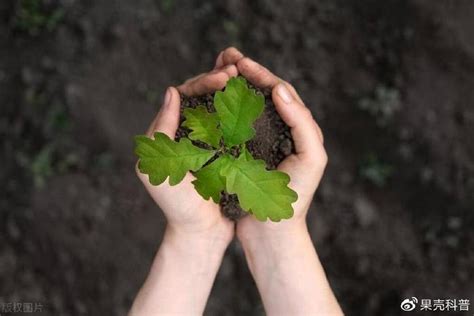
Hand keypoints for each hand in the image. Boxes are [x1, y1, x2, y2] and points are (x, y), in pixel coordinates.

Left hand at [131, 59, 242, 315]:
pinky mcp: (226, 153)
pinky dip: (242, 112)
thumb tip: (172, 91)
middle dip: (219, 80)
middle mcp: (188, 133)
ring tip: (248, 77)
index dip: (203, 82)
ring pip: (220, 108)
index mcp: (169, 133)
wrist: (201, 233)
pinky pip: (233, 126)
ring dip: (232, 91)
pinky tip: (255, 102)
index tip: (224, 77)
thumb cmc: (177, 205)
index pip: (184, 97)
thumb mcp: (157, 168)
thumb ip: (160, 131)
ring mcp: (208, 142)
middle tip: (238, 69)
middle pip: (203, 97)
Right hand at [227, 54, 326, 239]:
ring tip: (216, 72)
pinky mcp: (243, 155)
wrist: (274, 232)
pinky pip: (232, 126)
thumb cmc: (295, 198)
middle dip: (245, 73)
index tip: (241, 62)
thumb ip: (302, 122)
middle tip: (226, 57)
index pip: (281, 91)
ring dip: (232, 87)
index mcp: (297, 128)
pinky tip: (209, 103)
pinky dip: (222, 111)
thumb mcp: (310, 158)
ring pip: (245, 106)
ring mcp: (260, 142)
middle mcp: (280, 131)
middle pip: (262, 93)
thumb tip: (280, 88)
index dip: (261, 73)